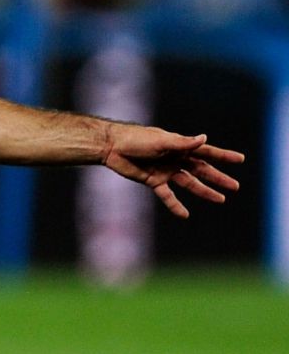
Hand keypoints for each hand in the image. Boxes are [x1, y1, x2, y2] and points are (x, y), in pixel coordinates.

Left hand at [100, 124, 244, 217]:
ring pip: (189, 183)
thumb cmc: (136, 139)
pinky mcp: (153, 181)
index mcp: (180, 146)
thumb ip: (182, 143)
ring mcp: (165, 171)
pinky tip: (185, 215)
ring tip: (221, 199)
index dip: (223, 156)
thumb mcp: (161, 141)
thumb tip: (204, 138)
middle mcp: (176, 159)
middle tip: (235, 186)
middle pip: (202, 170)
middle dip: (218, 178)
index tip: (240, 159)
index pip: (206, 152)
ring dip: (204, 191)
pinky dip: (175, 205)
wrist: (112, 147)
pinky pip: (167, 195)